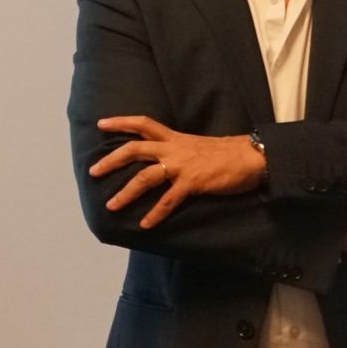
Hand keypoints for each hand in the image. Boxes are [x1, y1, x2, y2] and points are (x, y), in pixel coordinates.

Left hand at [90, 115, 266, 229]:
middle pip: (134, 150)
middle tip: (93, 172)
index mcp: (174, 138)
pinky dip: (155, 214)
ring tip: (112, 206)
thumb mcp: (196, 146)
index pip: (143, 124)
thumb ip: (178, 151)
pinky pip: (168, 200)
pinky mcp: (192, 183)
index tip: (101, 124)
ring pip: (145, 178)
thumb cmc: (227, 153)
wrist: (253, 157)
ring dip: (126, 193)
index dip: (121, 122)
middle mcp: (173, 150)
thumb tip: (163, 161)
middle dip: (111, 161)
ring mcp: (181, 166)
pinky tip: (145, 225)